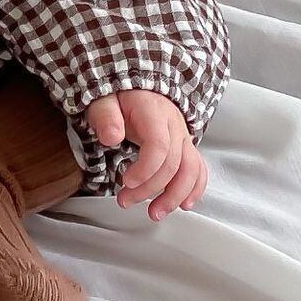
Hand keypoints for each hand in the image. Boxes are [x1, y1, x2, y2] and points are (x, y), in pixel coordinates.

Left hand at [86, 90, 207, 218]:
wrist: (136, 87)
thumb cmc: (118, 96)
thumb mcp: (102, 100)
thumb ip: (105, 117)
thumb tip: (111, 137)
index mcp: (153, 111)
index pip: (159, 145)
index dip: (146, 169)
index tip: (126, 182)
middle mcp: (174, 125)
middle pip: (174, 163)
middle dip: (151, 188)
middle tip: (125, 201)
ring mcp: (183, 136)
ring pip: (191, 170)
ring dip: (175, 196)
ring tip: (155, 213)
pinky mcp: (185, 146)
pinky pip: (198, 169)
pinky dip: (194, 189)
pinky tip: (183, 204)